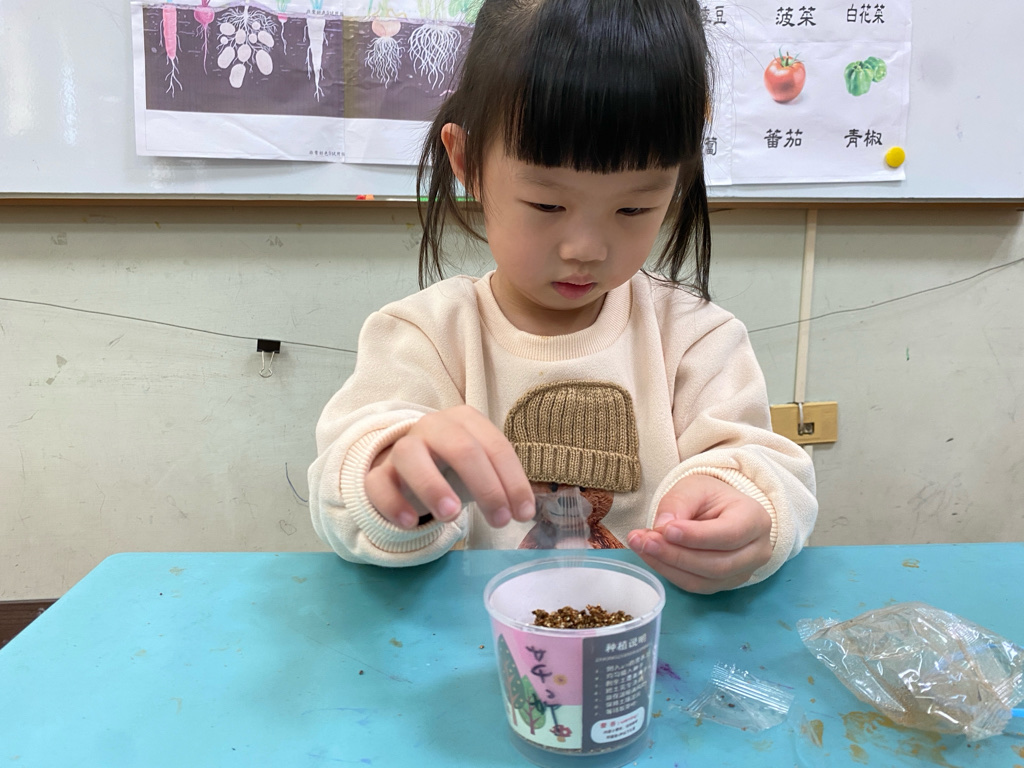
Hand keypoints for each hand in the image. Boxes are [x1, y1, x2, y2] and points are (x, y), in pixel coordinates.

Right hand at [365, 405, 535, 530]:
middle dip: (486, 486)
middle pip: (461, 448)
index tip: (523, 514)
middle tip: (499, 520)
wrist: (409, 468)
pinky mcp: (378, 473)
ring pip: (411, 456)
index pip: (495, 446)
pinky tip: (409, 523)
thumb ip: (503, 483)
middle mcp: (433, 426)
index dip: (513, 480)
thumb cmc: (454, 468)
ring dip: (433, 486)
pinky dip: (393, 503)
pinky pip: (378, 483)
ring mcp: (402, 447)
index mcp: (465, 420)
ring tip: (452, 516)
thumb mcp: (482, 468)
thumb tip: (525, 509)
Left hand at [626, 474, 771, 593]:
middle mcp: (757, 551)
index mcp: (755, 520)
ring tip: (641, 546)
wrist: (720, 510)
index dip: (696, 536)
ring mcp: (743, 572)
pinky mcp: (724, 585)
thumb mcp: (694, 487)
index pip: (729, 534)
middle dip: (676, 555)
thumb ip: (678, 503)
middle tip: (644, 540)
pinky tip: (650, 556)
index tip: (665, 530)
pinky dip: (669, 572)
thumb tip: (661, 527)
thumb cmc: (710, 497)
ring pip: (704, 580)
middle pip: (717, 564)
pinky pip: (695, 585)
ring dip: (668, 565)